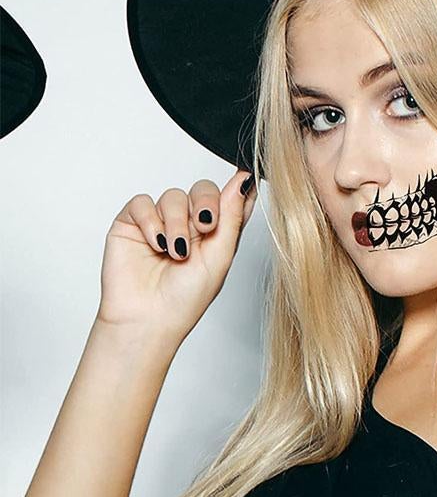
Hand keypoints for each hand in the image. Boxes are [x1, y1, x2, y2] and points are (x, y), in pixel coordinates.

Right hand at [96, 170, 257, 342]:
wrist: (148, 319)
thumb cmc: (186, 298)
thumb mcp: (220, 256)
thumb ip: (232, 217)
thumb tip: (245, 180)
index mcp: (215, 233)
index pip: (229, 200)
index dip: (237, 188)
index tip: (245, 177)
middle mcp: (189, 225)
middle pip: (202, 189)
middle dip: (206, 204)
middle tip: (205, 226)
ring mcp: (160, 222)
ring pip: (173, 196)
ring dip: (177, 223)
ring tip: (176, 251)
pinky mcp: (132, 224)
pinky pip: (142, 203)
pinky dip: (151, 222)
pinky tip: (156, 245)